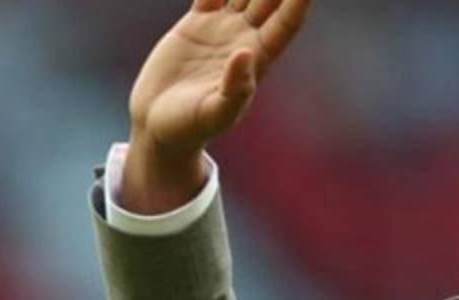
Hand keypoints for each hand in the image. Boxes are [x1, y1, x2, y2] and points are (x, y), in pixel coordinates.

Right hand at [122, 0, 312, 210]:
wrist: (160, 125)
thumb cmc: (191, 128)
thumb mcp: (214, 114)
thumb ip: (235, 89)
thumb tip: (247, 55)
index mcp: (257, 60)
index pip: (285, 25)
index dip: (298, 3)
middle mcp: (244, 39)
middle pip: (270, 0)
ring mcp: (222, 29)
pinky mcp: (197, 23)